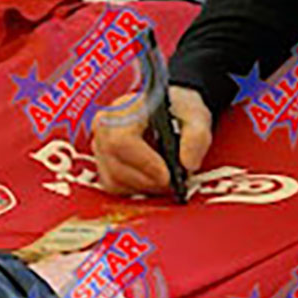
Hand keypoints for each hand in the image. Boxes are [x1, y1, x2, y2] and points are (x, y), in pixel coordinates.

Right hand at [92, 84, 211, 195]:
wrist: (169, 109)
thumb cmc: (178, 109)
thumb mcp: (196, 114)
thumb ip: (197, 137)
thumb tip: (188, 165)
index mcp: (124, 108)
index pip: (121, 141)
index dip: (144, 163)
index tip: (168, 174)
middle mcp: (105, 126)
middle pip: (116, 166)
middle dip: (149, 180)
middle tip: (173, 181)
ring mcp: (100, 145)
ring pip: (114, 180)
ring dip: (144, 187)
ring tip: (166, 180)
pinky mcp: (102, 162)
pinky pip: (114, 186)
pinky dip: (136, 189)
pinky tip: (154, 180)